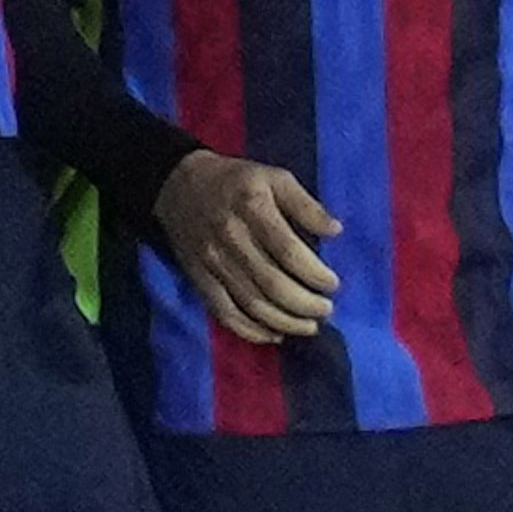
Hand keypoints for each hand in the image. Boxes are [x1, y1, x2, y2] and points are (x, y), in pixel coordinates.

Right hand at [156, 148, 344, 345]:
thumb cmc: (235, 181)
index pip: (287, 251)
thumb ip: (306, 205)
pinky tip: (274, 334)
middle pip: (271, 284)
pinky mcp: (199, 279)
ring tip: (309, 326)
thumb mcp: (274, 177)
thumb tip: (335, 231)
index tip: (333, 284)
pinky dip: (251, 330)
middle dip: (304, 304)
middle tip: (326, 309)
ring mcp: (212, 263)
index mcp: (252, 209)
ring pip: (251, 304)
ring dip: (285, 322)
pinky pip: (224, 313)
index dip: (314, 273)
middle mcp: (230, 239)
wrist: (177, 185)